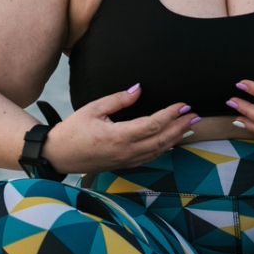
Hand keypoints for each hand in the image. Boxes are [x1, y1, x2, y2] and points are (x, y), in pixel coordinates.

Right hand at [41, 84, 198, 174]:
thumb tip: (139, 89)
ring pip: (158, 151)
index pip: (152, 125)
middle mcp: (126, 152)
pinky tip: (173, 142)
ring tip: (190, 127)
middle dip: (180, 127)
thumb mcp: (93, 109)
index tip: (183, 105)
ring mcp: (126, 161)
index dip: (170, 115)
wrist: (58, 155)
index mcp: (118, 136)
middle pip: (161, 140)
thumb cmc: (73, 130)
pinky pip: (150, 158)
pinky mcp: (124, 165)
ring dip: (176, 138)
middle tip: (195, 115)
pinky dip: (165, 149)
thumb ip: (118, 99)